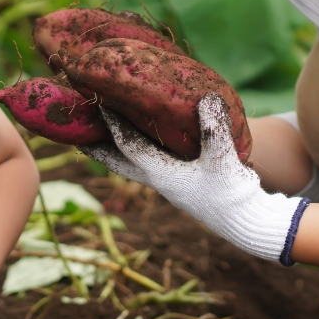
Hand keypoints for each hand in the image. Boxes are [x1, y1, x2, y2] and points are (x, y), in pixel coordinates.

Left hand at [83, 94, 309, 263]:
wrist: (245, 221)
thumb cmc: (232, 193)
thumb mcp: (224, 159)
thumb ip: (215, 131)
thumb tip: (207, 97)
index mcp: (162, 174)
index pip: (129, 146)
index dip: (113, 124)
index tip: (97, 101)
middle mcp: (158, 179)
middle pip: (116, 162)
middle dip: (95, 147)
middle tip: (73, 131)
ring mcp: (167, 182)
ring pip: (129, 164)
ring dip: (112, 149)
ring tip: (97, 133)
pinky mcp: (179, 181)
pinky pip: (148, 162)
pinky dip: (137, 148)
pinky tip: (142, 136)